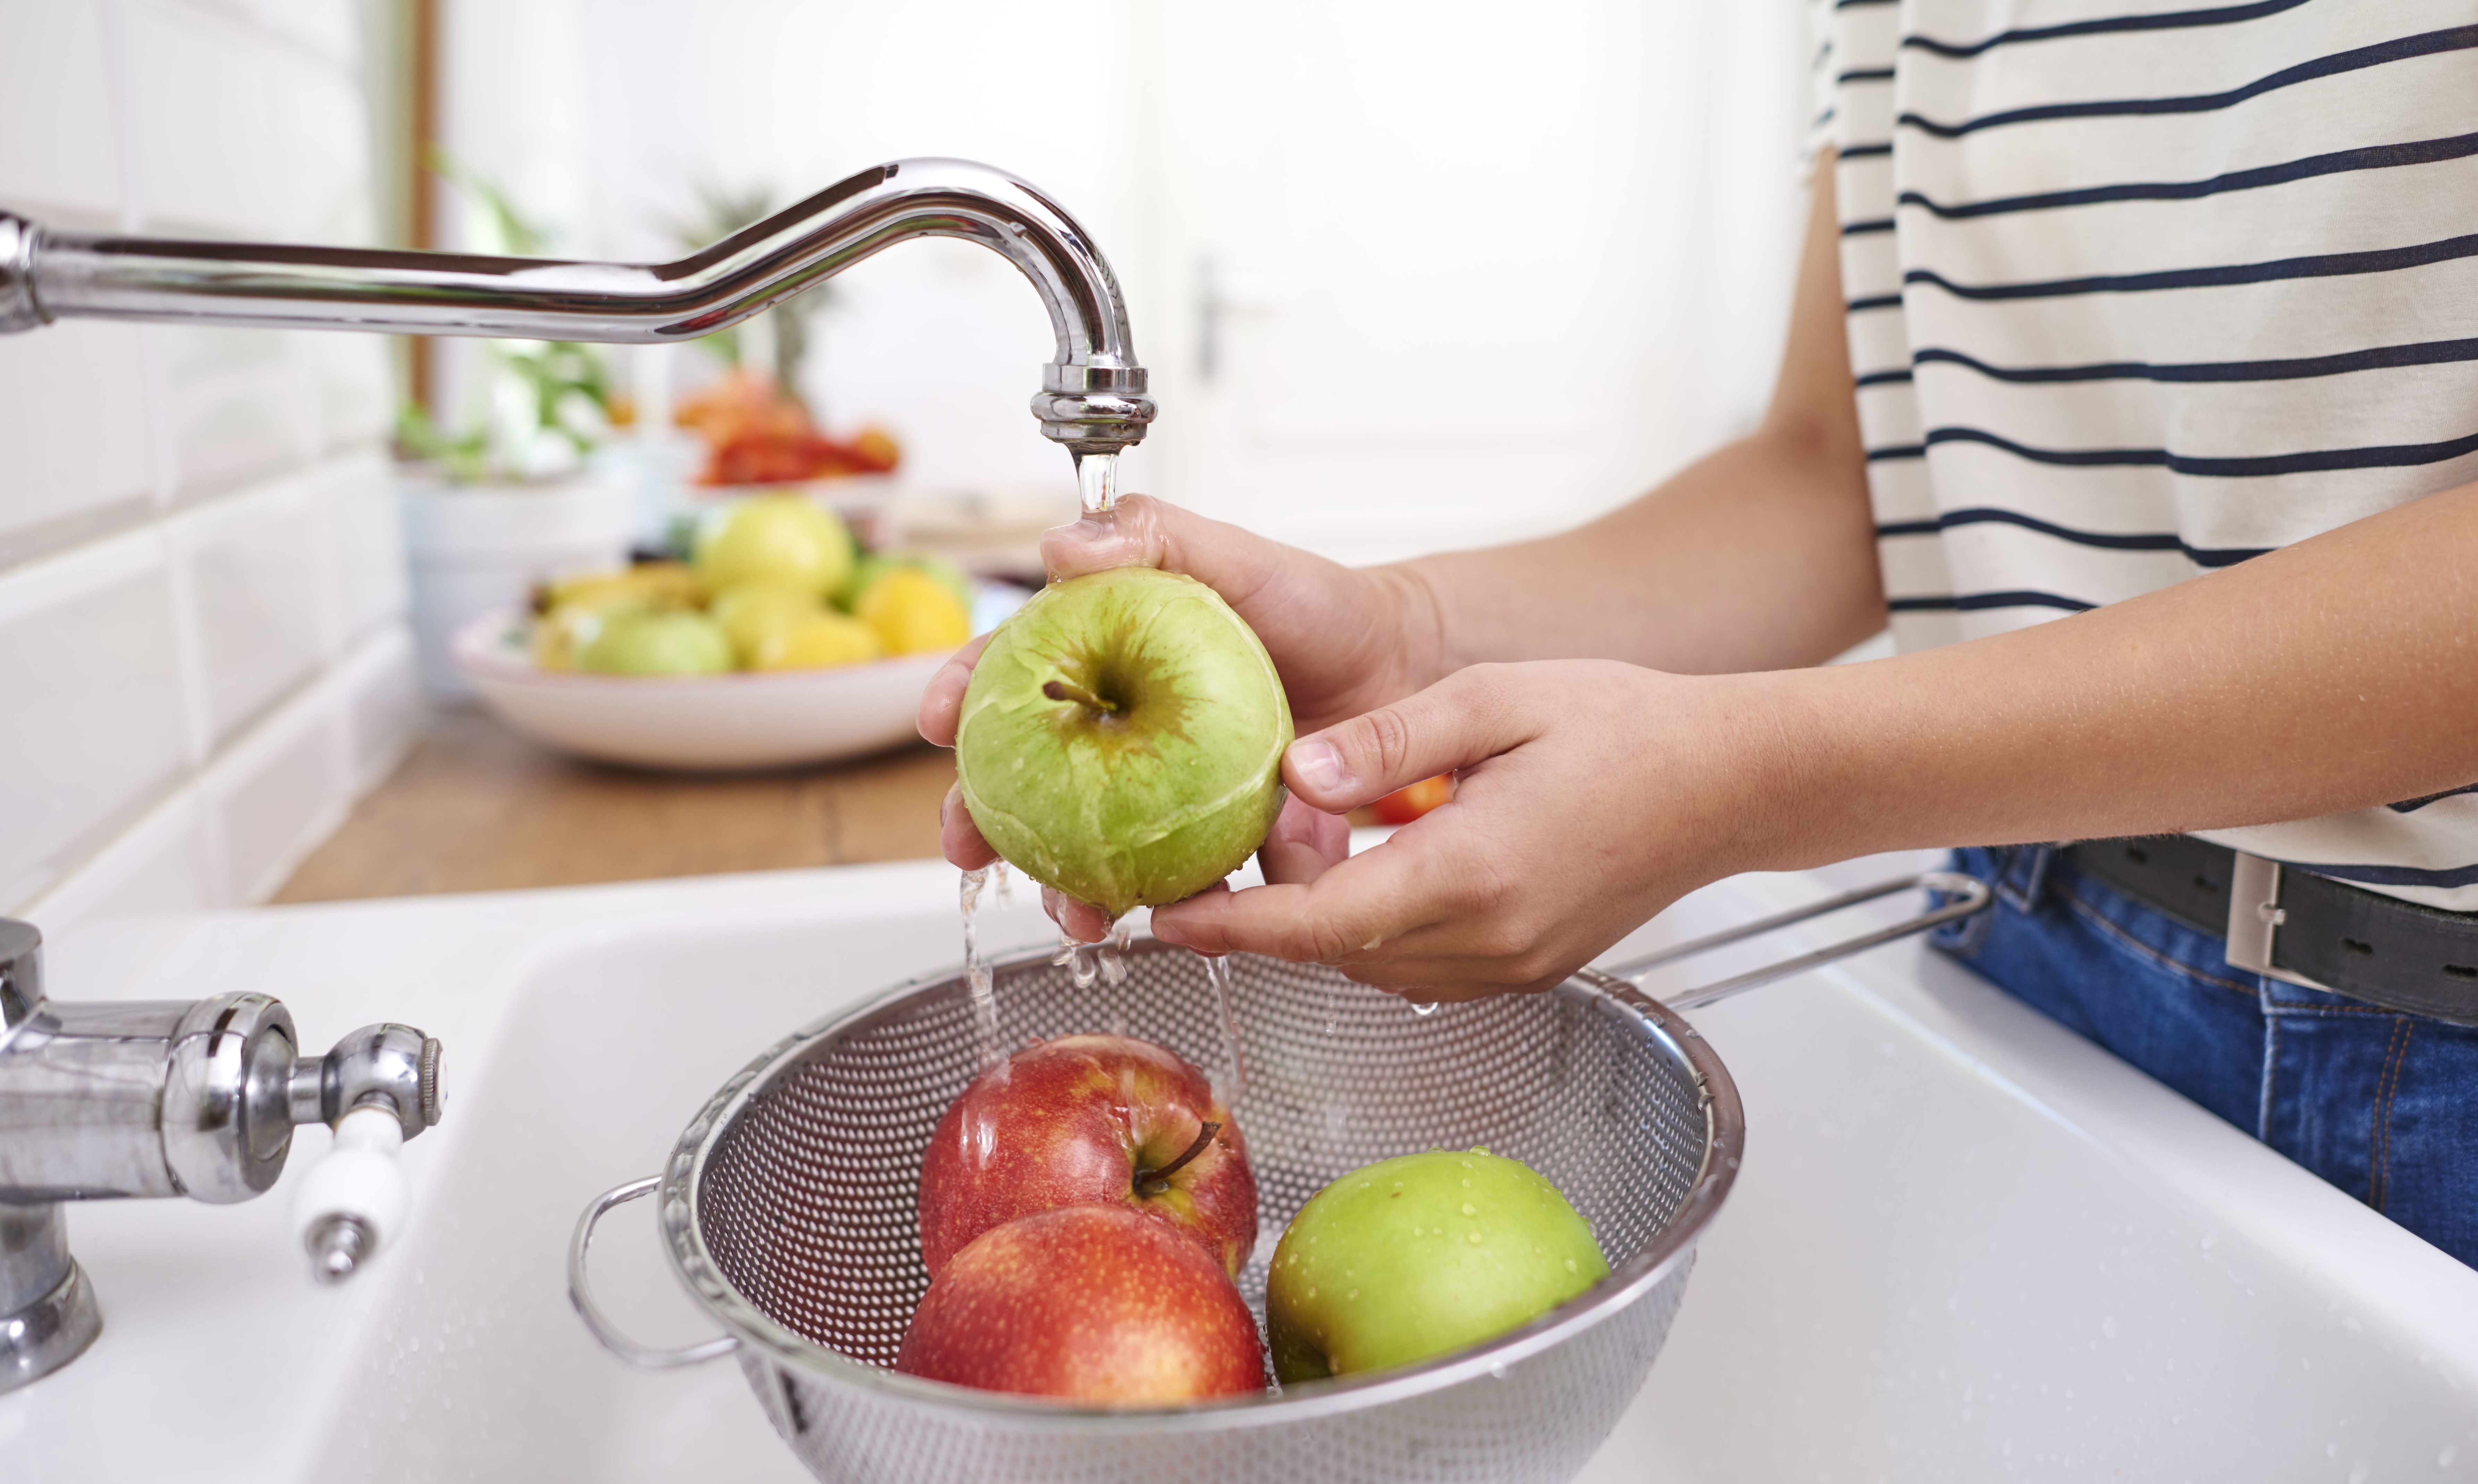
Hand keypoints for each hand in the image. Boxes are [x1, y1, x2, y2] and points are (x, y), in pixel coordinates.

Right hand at [919, 494, 1437, 937]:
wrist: (1399, 665)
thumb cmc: (1313, 603)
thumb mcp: (1236, 557)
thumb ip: (1154, 535)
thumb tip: (1061, 547)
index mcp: (1104, 657)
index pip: (1013, 671)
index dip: (963, 694)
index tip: (935, 721)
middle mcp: (1121, 729)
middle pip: (1030, 777)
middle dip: (985, 819)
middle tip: (966, 849)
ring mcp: (1162, 789)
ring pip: (1092, 845)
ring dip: (1068, 886)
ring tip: (1073, 913)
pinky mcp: (1215, 836)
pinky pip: (1183, 879)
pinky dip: (1175, 907)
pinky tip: (1169, 921)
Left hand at [1146, 660, 1805, 999]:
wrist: (1728, 781)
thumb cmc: (1623, 726)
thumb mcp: (1493, 700)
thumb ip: (1388, 740)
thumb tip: (1295, 771)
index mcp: (1475, 871)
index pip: (1320, 924)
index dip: (1233, 926)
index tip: (1165, 917)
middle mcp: (1491, 939)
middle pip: (1336, 951)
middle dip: (1272, 908)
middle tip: (1238, 840)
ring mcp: (1512, 966)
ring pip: (1374, 966)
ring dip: (1324, 919)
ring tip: (1302, 845)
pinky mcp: (1526, 969)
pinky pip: (1419, 966)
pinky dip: (1376, 928)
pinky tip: (1373, 867)